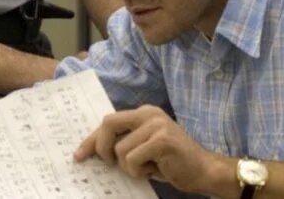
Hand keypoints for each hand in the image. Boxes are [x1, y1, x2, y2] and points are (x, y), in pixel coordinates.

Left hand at [74, 105, 224, 193]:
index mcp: (143, 113)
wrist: (205, 171)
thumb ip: (125, 143)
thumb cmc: (172, 162)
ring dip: (129, 167)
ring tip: (147, 168)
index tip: (79, 155)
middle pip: (108, 124)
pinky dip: (138, 171)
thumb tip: (94, 151)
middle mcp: (148, 113)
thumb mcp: (144, 148)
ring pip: (120, 149)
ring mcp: (156, 125)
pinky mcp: (161, 140)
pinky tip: (154, 170)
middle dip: (101, 147)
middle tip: (110, 164)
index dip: (91, 139)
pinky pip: (132, 159)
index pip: (108, 122)